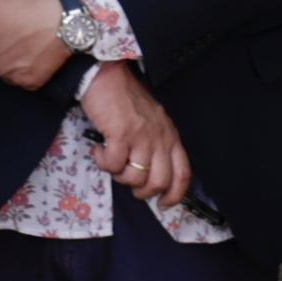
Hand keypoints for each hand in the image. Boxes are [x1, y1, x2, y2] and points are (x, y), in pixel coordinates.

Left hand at [0, 0, 70, 87]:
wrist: (61, 22)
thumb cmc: (24, 6)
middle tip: (12, 35)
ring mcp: (10, 76)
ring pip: (3, 71)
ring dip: (9, 61)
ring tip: (24, 44)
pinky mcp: (29, 83)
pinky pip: (21, 78)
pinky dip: (25, 69)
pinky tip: (34, 54)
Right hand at [80, 62, 193, 206]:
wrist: (106, 76)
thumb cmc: (126, 99)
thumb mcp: (152, 121)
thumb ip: (155, 144)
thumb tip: (148, 174)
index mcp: (170, 136)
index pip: (182, 173)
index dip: (175, 194)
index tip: (163, 204)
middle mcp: (159, 138)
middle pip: (159, 182)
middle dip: (142, 191)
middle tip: (128, 184)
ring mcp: (141, 136)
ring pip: (135, 177)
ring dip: (119, 176)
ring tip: (111, 161)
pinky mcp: (120, 134)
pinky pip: (112, 165)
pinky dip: (103, 163)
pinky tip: (99, 151)